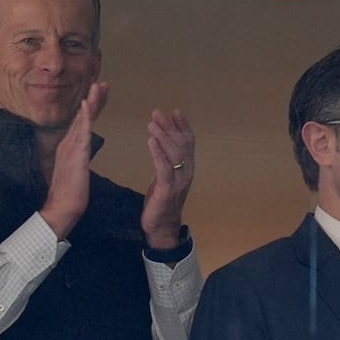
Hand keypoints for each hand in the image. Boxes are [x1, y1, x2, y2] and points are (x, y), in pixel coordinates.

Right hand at [40, 81, 107, 239]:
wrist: (63, 208)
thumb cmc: (71, 194)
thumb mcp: (77, 171)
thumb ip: (79, 159)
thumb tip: (82, 152)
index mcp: (71, 147)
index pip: (84, 122)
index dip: (93, 107)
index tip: (101, 92)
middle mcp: (69, 143)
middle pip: (83, 116)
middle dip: (93, 98)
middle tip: (103, 82)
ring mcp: (71, 147)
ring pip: (82, 119)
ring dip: (90, 102)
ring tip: (98, 86)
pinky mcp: (75, 155)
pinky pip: (81, 132)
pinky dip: (84, 117)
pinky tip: (87, 104)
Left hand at [141, 107, 194, 249]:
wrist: (162, 228)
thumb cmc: (161, 202)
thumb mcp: (165, 177)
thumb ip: (166, 160)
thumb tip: (161, 141)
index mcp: (187, 169)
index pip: (189, 143)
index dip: (183, 126)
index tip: (174, 111)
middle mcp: (186, 173)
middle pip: (181, 145)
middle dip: (170, 127)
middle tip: (157, 113)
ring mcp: (178, 182)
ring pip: (174, 154)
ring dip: (163, 136)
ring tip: (152, 123)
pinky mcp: (166, 191)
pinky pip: (163, 169)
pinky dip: (158, 154)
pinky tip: (151, 142)